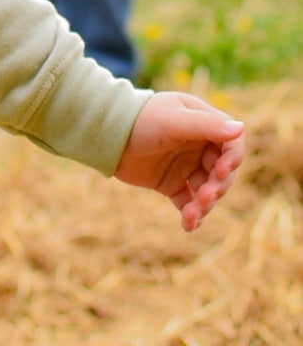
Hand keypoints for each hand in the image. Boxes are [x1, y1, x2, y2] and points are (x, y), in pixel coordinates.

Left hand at [113, 93, 245, 231]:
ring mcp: (187, 167)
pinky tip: (188, 226)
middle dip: (217, 187)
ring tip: (192, 214)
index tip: (220, 171)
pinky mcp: (172, 184)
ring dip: (204, 204)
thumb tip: (240, 128)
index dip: (232, 159)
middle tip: (205, 197)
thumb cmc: (139, 119)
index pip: (231, 144)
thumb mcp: (172, 120)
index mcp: (205, 125)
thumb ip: (205, 125)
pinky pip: (188, 203)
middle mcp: (200, 147)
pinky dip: (191, 215)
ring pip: (207, 190)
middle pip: (222, 172)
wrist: (105, 135)